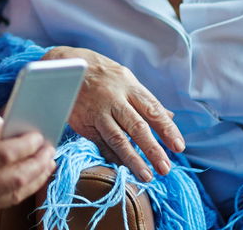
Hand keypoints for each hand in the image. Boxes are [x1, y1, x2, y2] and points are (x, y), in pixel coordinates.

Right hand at [0, 114, 56, 218]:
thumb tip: (13, 129)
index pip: (5, 156)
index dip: (27, 145)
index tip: (40, 135)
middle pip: (15, 179)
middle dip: (38, 163)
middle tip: (50, 149)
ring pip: (12, 195)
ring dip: (34, 179)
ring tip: (46, 163)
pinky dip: (17, 189)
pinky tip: (27, 177)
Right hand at [41, 46, 183, 181]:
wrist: (64, 68)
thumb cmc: (100, 74)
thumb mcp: (125, 79)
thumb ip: (145, 100)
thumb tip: (169, 117)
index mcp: (129, 86)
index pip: (153, 110)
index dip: (167, 129)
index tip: (178, 147)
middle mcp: (114, 98)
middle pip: (137, 127)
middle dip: (153, 149)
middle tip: (165, 168)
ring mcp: (97, 112)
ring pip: (118, 138)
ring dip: (133, 159)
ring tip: (146, 175)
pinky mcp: (83, 123)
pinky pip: (100, 142)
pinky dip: (112, 155)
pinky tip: (122, 165)